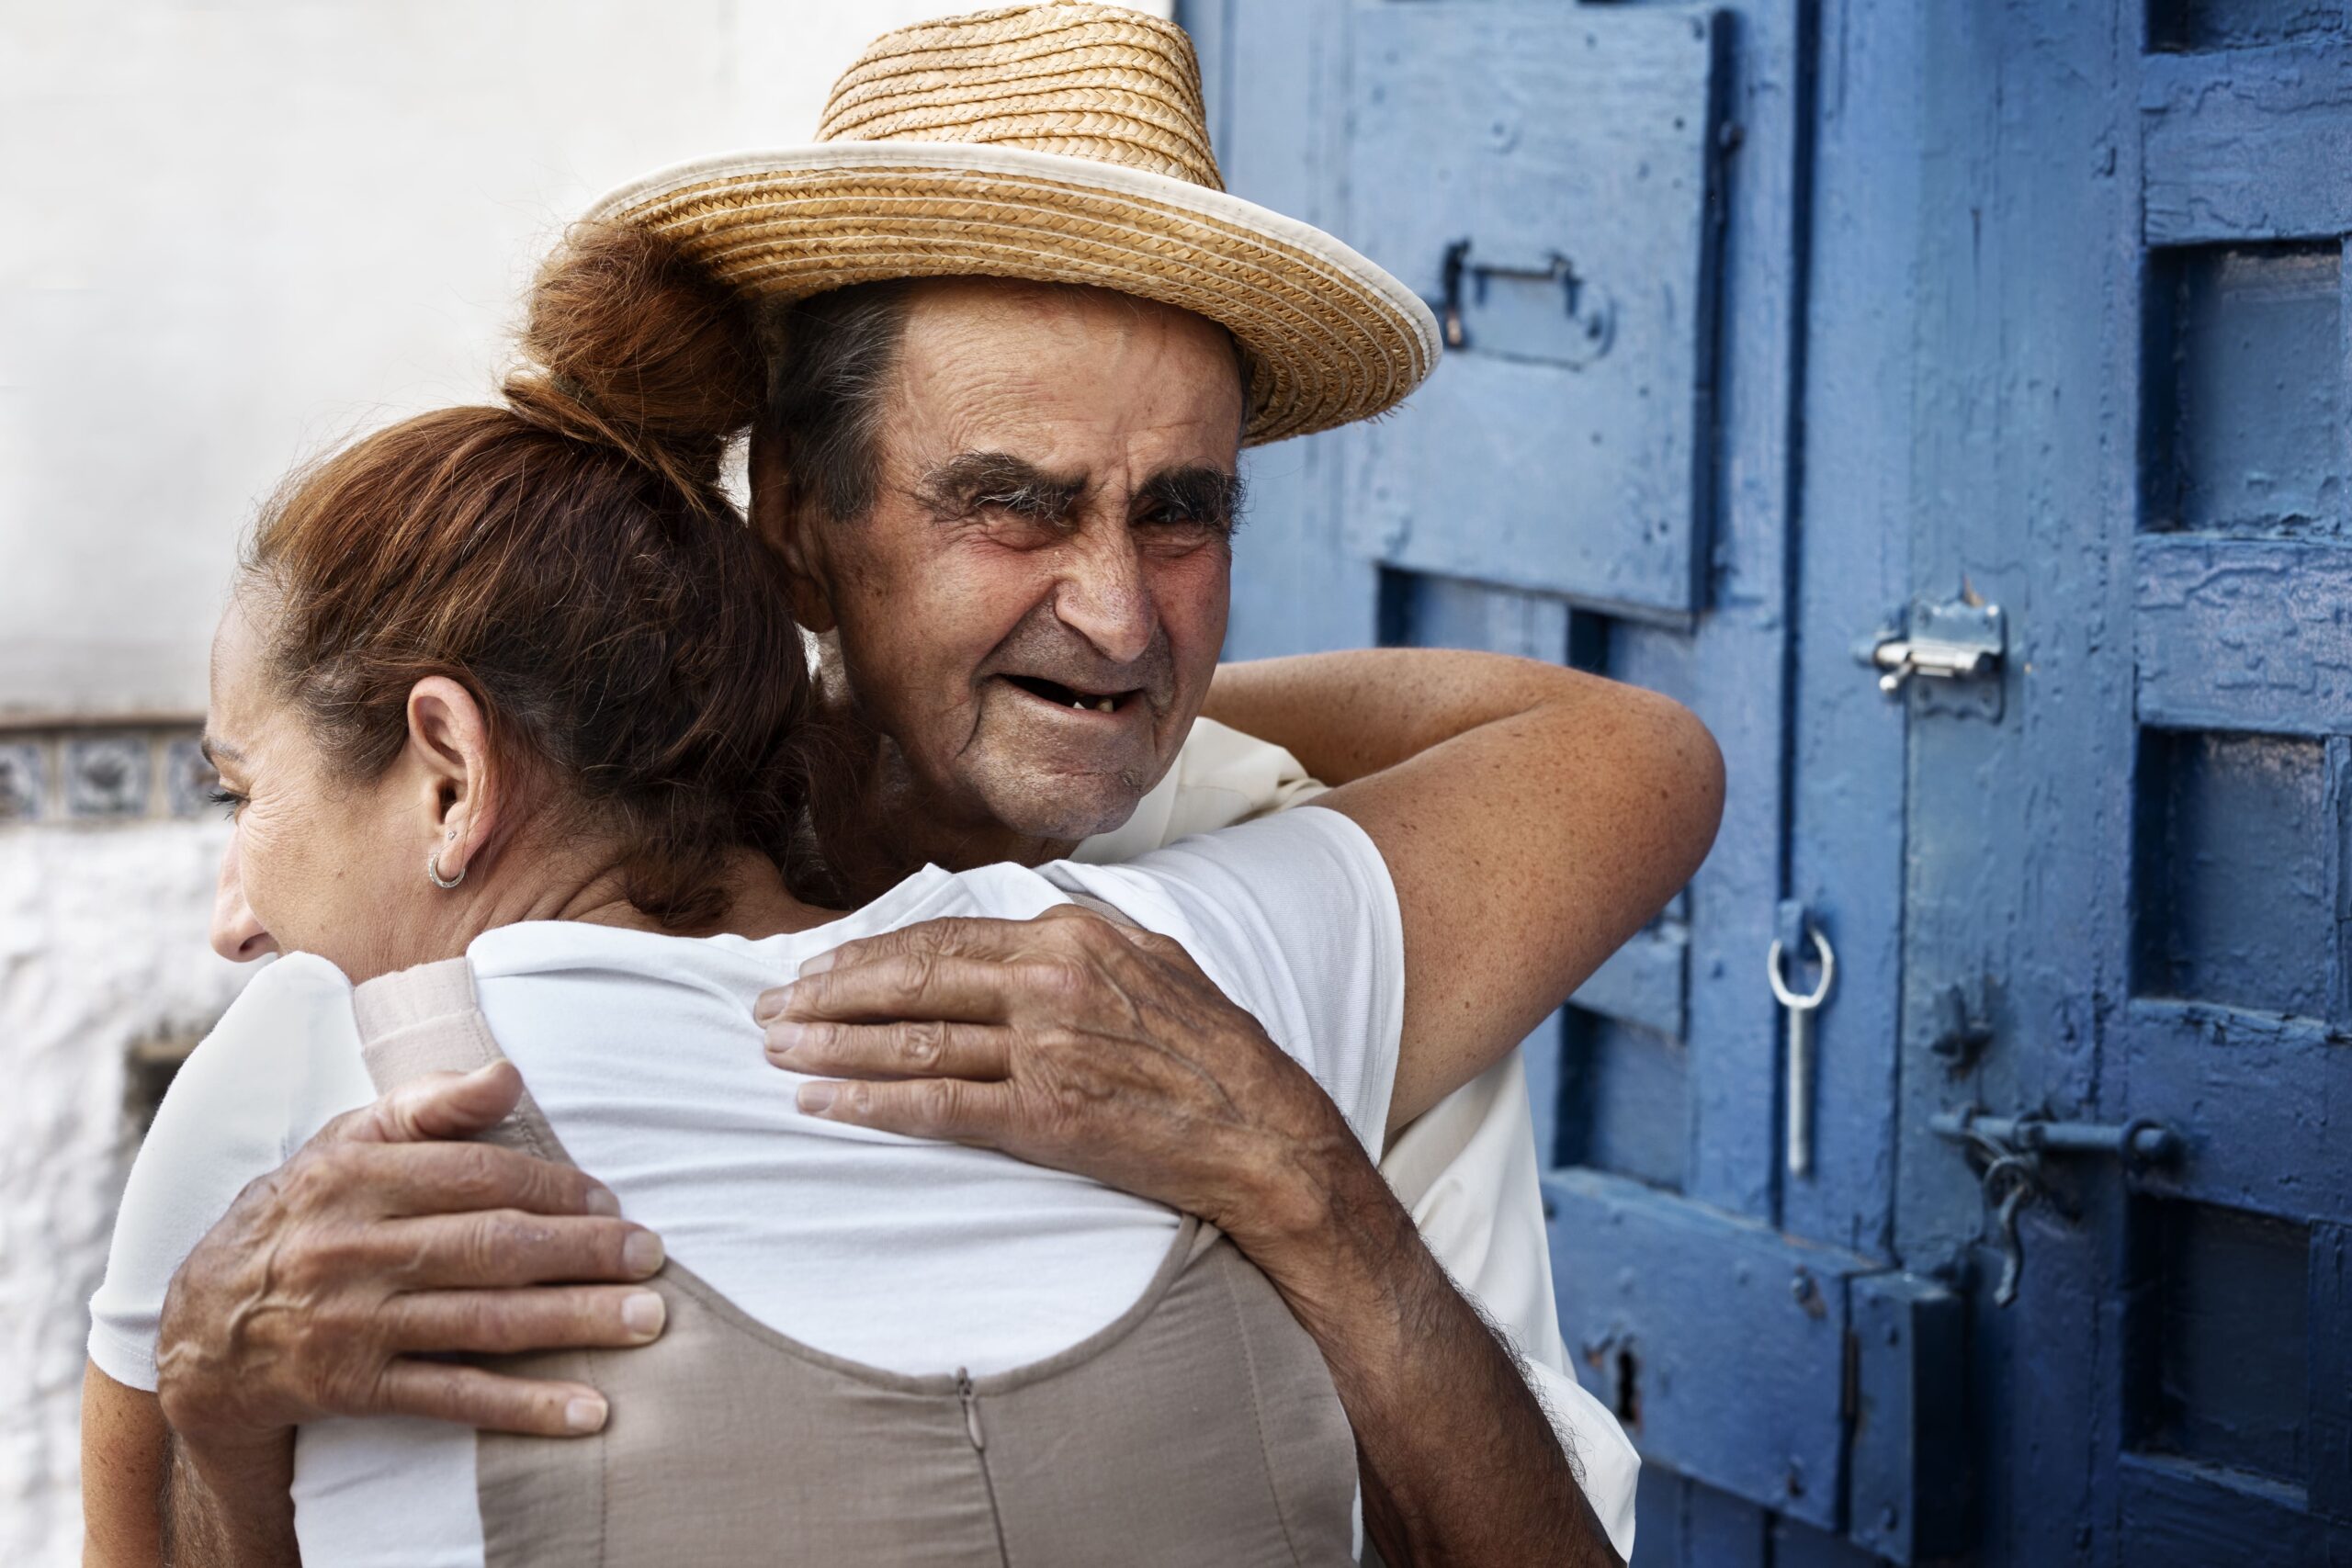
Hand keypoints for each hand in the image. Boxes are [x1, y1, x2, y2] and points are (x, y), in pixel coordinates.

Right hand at [154, 1062, 667, 1458]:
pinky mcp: (354, 1388)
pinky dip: (524, 1406)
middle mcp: (350, 1247)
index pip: (475, 1174)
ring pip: (482, 1320)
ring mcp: (352, 1322)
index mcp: (352, 1175)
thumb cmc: (303, 1216)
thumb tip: (508, 1075)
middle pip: (490, 1246)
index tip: (611, 1199)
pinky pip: (452, 1397)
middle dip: (582, 1251)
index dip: (552, 1186)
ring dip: (574, 1322)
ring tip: (646, 1320)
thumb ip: (428, 1104)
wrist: (203, 1329)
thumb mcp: (344, 1144)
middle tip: (650, 1256)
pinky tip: (588, 1412)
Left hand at [755, 906, 1366, 1263]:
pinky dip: (869, 1105)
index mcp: (1071, 934)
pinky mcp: (1046, 1115)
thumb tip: (1018, 933)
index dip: (869, 953)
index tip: (818, 967)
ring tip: (776, 1050)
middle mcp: (1051, 980)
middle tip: (769, 1006)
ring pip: (911, 1041)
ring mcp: (1046, 1048)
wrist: (1264, 1131)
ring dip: (831, 1046)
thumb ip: (1080, 941)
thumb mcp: (1153, 960)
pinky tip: (822, 1103)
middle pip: (912, 979)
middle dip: (829, 994)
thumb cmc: (1213, 1050)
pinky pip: (936, 1106)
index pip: (943, 936)